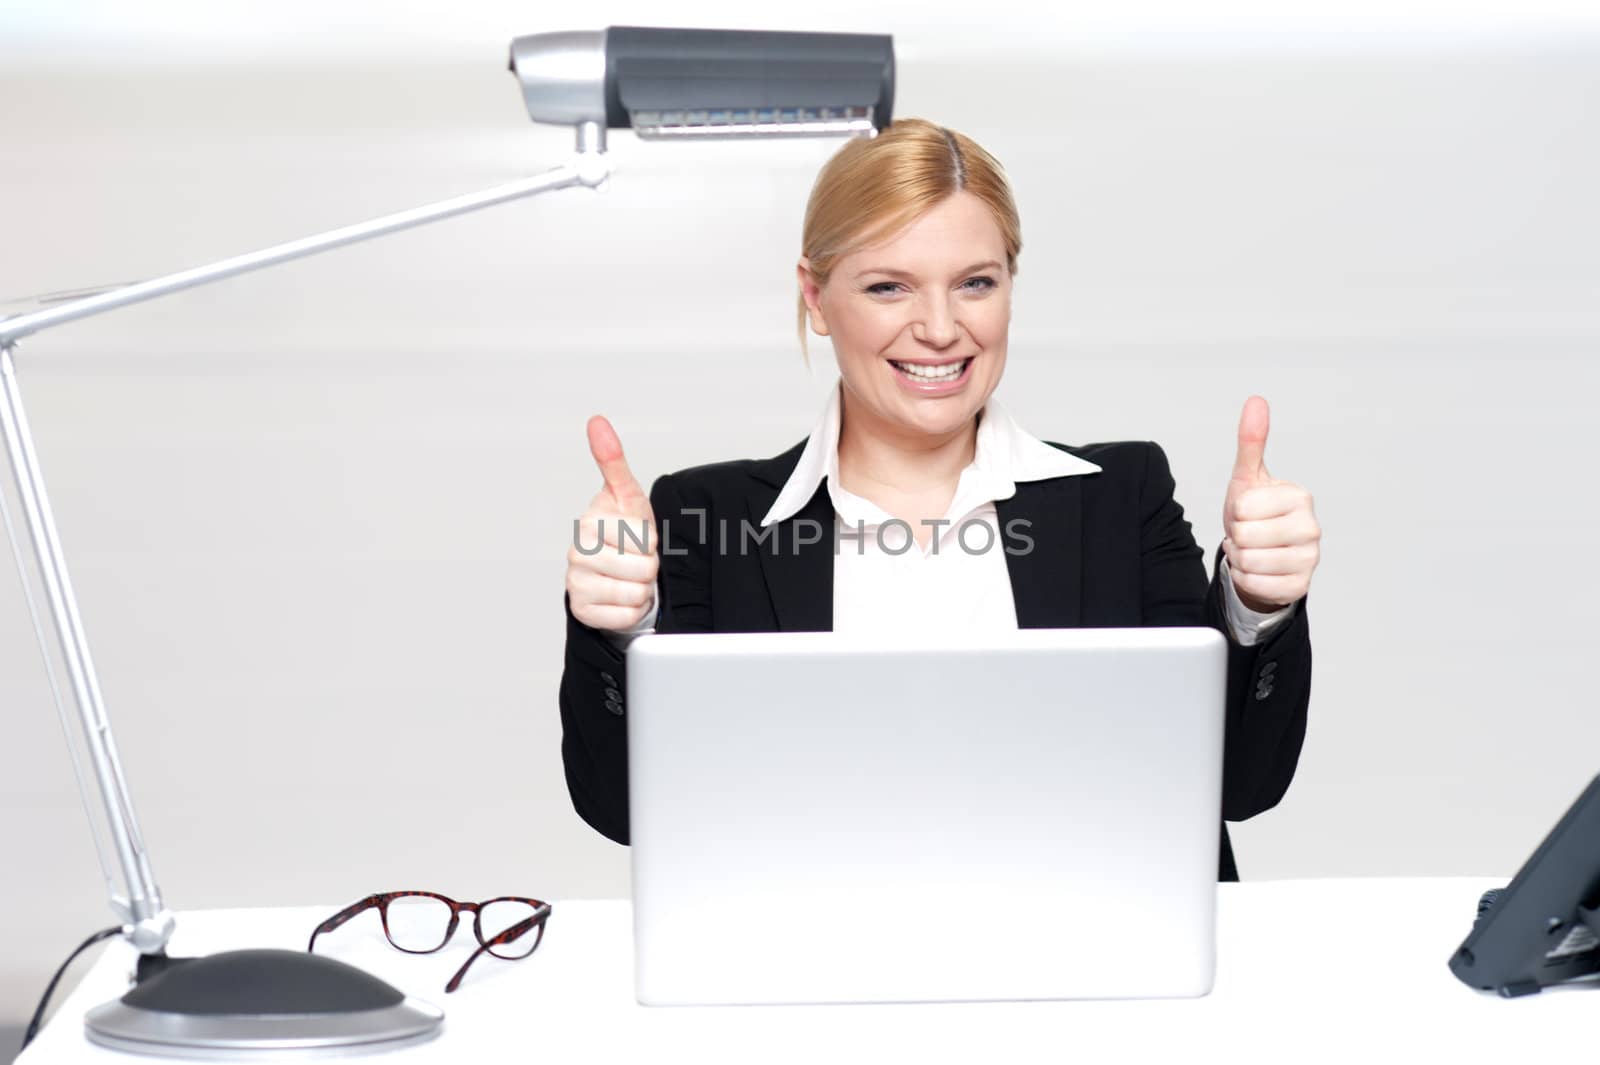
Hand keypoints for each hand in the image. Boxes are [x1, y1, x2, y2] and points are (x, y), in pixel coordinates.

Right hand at [566, 415, 658, 632]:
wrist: (614, 573)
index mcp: (588, 522)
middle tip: (637, 560)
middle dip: (649, 566)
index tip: (639, 537)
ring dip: (642, 588)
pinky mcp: (582, 611)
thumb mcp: (627, 497)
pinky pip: (626, 615)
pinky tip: (622, 597)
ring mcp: (576, 583)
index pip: (643, 538)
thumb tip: (597, 421)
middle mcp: (576, 552)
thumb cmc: (624, 534)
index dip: (651, 540)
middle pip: (642, 567)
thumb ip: (614, 462)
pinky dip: (632, 611)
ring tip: (630, 577)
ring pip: (636, 593)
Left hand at [1222, 396, 1320, 611]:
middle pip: (1244, 536)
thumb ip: (1251, 441)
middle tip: (1249, 533)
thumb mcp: (1248, 478)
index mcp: (1300, 497)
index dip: (1236, 512)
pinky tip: (1258, 569)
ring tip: (1252, 550)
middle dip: (1236, 536)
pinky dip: (1247, 579)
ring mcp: (1310, 559)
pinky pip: (1256, 585)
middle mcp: (1312, 527)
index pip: (1243, 507)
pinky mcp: (1300, 586)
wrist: (1260, 553)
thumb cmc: (1255, 513)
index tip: (1249, 512)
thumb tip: (1256, 401)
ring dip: (1240, 558)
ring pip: (1248, 562)